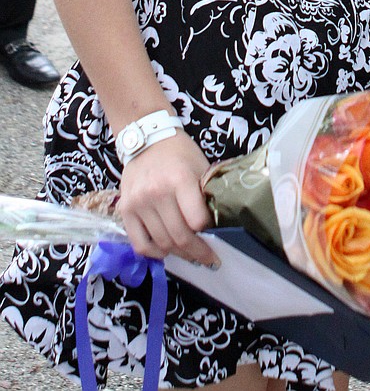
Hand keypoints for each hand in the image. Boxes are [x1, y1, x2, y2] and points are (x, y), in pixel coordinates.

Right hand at [117, 132, 219, 266]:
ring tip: (190, 254)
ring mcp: (138, 203)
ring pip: (161, 243)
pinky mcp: (125, 211)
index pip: (197, 221)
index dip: (209, 232)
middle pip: (179, 236)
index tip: (217, 235)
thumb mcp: (200, 167)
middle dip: (197, 252)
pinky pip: (139, 244)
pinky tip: (166, 251)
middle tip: (208, 257)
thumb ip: (206, 195)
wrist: (148, 139)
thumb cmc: (180, 153)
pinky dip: (154, 253)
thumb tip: (216, 225)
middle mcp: (157, 193)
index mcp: (180, 180)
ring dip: (179, 254)